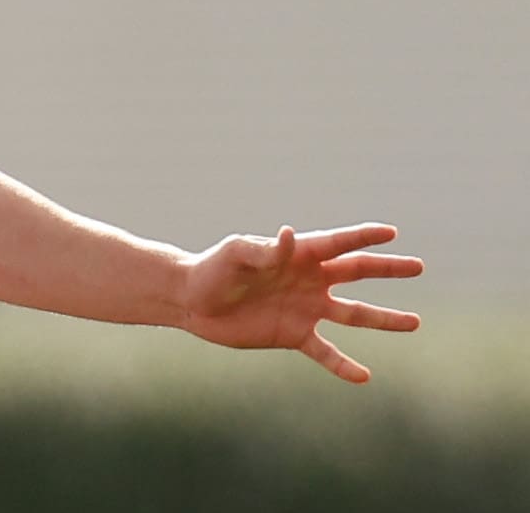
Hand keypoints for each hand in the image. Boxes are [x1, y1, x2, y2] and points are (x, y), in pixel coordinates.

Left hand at [181, 223, 422, 383]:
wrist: (192, 301)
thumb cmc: (212, 268)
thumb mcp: (236, 253)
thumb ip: (265, 249)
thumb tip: (291, 235)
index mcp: (297, 255)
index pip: (336, 243)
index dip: (363, 236)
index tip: (391, 232)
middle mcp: (308, 280)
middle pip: (355, 273)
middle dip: (387, 268)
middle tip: (418, 266)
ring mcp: (304, 308)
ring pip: (353, 314)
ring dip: (383, 319)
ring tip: (414, 322)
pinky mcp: (293, 335)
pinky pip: (326, 353)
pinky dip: (344, 365)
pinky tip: (364, 377)